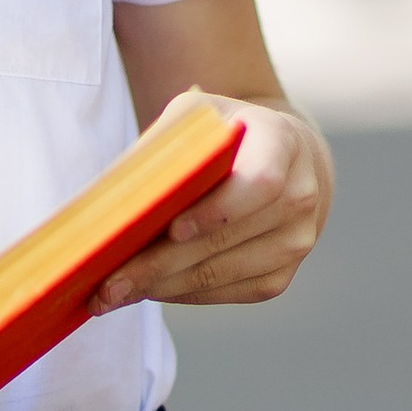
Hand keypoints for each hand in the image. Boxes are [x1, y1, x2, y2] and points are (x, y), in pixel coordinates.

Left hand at [88, 94, 331, 312]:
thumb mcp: (198, 117)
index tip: (171, 229)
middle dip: (162, 263)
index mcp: (283, 142)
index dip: (217, 211)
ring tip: (114, 291)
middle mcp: (301, 193)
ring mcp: (298, 240)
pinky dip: (183, 293)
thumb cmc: (226, 136)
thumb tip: (113, 197)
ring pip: (222, 275)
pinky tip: (148, 289)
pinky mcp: (282, 275)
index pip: (260, 182)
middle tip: (109, 281)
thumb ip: (164, 145)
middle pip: (227, 239)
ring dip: (164, 286)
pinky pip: (227, 293)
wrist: (282, 162)